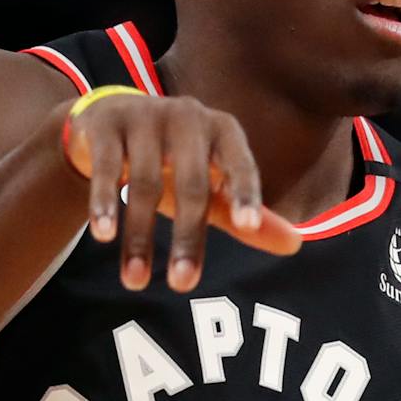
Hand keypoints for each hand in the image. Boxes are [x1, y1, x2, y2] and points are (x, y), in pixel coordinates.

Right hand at [62, 93, 302, 289]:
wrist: (110, 118)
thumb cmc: (171, 160)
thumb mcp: (209, 183)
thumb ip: (243, 213)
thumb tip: (296, 245)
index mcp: (222, 130)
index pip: (240, 162)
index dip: (244, 191)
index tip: (247, 225)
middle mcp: (187, 117)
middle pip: (192, 183)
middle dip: (187, 236)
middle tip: (183, 285)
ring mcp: (145, 116)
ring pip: (144, 181)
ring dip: (140, 236)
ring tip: (136, 282)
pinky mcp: (107, 122)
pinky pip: (107, 166)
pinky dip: (105, 202)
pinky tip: (104, 236)